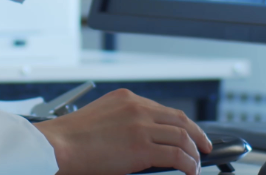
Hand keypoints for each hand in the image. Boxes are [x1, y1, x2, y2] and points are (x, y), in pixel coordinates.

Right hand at [34, 89, 211, 174]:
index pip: (163, 109)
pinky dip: (188, 164)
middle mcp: (136, 107)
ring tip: (197, 164)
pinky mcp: (141, 147)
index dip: (181, 123)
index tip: (188, 133)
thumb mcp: (101, 117)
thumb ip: (123, 121)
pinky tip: (190, 171)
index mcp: (126, 98)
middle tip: (205, 146)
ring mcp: (140, 125)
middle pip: (179, 119)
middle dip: (197, 134)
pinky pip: (177, 155)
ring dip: (194, 153)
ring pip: (182, 136)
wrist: (60, 144)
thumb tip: (143, 138)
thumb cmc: (73, 137)